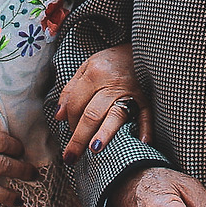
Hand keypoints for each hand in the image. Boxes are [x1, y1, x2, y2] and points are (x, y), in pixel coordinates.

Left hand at [55, 44, 152, 164]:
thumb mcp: (87, 67)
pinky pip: (146, 116)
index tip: (69, 131)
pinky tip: (142, 143)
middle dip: (78, 138)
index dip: (69, 120)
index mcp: (95, 73)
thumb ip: (71, 90)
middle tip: (70, 157)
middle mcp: (112, 84)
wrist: (141, 49)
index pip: (76, 103)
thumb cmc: (111, 61)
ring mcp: (131, 92)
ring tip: (94, 150)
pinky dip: (145, 129)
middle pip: (91, 114)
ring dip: (104, 134)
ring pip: (115, 116)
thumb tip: (58, 116)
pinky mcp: (147, 99)